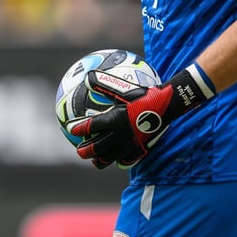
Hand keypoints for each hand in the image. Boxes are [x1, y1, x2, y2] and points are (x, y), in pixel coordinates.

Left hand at [68, 65, 214, 168]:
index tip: (71, 129)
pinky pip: (126, 160)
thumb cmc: (144, 95)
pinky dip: (118, 160)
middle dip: (85, 151)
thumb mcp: (123, 89)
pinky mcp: (139, 150)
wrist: (166, 106)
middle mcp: (118, 135)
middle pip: (96, 148)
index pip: (90, 127)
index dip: (79, 129)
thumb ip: (104, 84)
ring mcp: (129, 145)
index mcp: (113, 120)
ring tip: (95, 160)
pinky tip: (117, 160)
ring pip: (109, 158)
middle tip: (80, 150)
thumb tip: (88, 76)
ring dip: (100, 159)